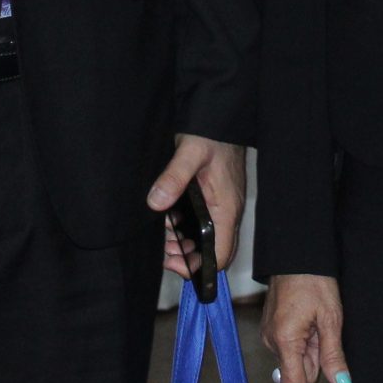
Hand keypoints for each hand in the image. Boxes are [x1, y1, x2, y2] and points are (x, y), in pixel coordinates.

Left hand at [148, 133, 246, 280]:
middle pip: (213, 250)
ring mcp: (221, 205)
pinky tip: (167, 222)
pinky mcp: (213, 198)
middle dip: (187, 258)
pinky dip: (184, 229)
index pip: (222, 253)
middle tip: (162, 253)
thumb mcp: (190, 152)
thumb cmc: (212, 132)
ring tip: (162, 240)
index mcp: (226, 208)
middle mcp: (227, 211)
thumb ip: (174, 177)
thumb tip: (156, 202)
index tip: (175, 263)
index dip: (201, 267)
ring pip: (205, 239)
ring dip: (184, 245)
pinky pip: (201, 224)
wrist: (221, 115)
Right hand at [261, 273, 350, 382]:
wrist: (296, 252)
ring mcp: (270, 333)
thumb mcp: (331, 318)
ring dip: (311, 349)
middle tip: (327, 330)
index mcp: (285, 340)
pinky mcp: (271, 326)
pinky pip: (290, 345)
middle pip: (298, 371)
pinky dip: (304, 340)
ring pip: (296, 357)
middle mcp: (272, 340)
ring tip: (320, 319)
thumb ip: (333, 355)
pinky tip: (312, 318)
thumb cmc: (313, 279)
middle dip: (317, 361)